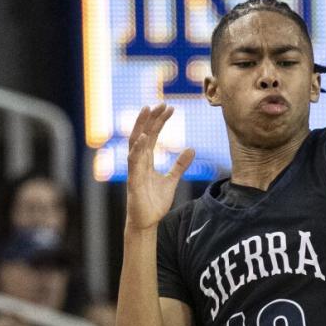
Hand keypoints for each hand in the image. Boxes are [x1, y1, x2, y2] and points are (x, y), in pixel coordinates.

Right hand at [125, 104, 193, 230]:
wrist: (147, 221)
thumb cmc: (154, 201)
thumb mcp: (171, 180)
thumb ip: (180, 165)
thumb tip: (191, 148)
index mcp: (147, 160)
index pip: (152, 135)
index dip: (159, 121)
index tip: (169, 108)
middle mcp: (139, 162)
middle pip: (143, 134)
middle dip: (151, 119)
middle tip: (160, 104)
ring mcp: (135, 170)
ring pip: (135, 144)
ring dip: (141, 127)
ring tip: (148, 112)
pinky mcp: (133, 181)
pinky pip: (134, 163)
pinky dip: (137, 150)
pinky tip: (143, 139)